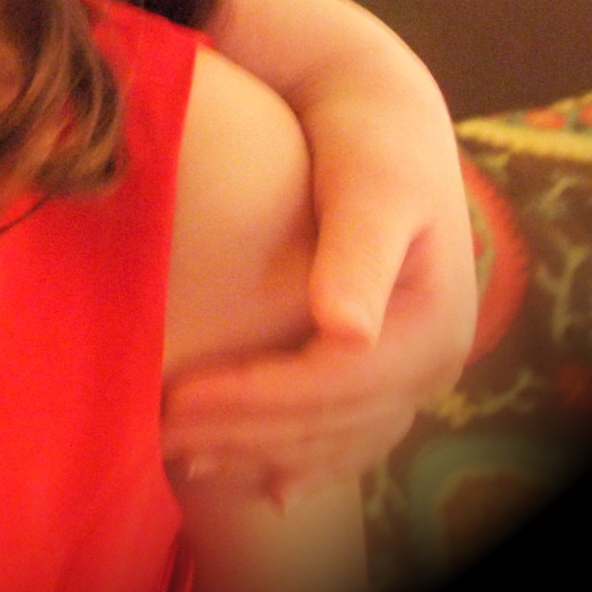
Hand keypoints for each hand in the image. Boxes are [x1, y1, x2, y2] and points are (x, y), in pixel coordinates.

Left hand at [163, 106, 475, 501]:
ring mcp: (412, 372)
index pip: (333, 386)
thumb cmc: (369, 141)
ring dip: (258, 455)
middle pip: (329, 424)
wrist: (385, 118)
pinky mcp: (385, 366)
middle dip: (243, 435)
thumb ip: (359, 253)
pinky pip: (340, 430)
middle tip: (156, 436)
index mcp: (432, 327)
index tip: (178, 401)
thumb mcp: (371, 186)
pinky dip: (291, 455)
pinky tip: (239, 473)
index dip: (255, 401)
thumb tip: (349, 333)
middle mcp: (434, 363)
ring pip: (333, 439)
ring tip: (179, 456)